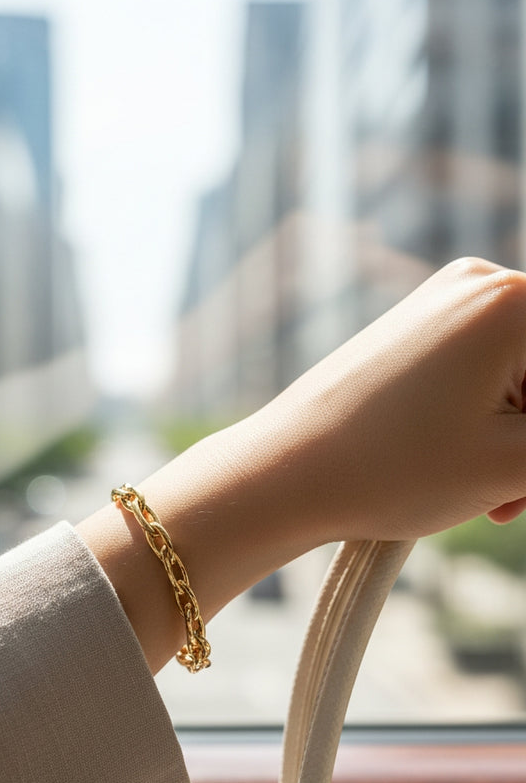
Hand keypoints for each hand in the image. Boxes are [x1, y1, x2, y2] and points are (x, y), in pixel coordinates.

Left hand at [260, 256, 525, 540]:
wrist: (281, 475)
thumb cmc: (389, 471)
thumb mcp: (516, 462)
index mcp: (518, 301)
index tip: (525, 465)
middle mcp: (483, 283)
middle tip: (516, 499)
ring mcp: (444, 302)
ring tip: (491, 498)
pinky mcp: (419, 329)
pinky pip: (489, 370)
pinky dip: (494, 421)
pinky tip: (467, 471)